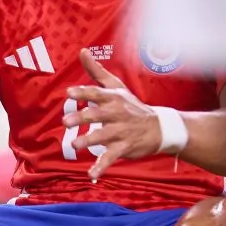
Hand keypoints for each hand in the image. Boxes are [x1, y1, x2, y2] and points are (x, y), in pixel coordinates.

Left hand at [62, 48, 161, 181]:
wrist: (160, 127)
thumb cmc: (132, 105)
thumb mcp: (116, 86)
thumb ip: (96, 71)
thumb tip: (82, 51)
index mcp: (112, 98)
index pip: (96, 94)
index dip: (83, 93)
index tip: (69, 93)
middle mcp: (116, 114)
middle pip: (97, 115)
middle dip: (82, 118)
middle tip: (65, 122)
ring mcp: (121, 132)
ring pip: (103, 136)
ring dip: (89, 141)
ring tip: (75, 145)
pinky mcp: (124, 147)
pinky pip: (111, 157)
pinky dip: (101, 167)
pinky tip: (91, 174)